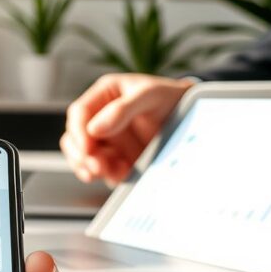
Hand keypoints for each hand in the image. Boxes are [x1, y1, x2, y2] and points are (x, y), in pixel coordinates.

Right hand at [61, 73, 192, 183]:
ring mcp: (110, 141)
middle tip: (95, 166)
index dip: (78, 132)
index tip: (88, 147)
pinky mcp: (119, 159)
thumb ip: (121, 109)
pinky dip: (108, 176)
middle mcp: (102, 119)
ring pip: (86, 158)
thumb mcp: (149, 95)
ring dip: (92, 168)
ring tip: (106, 172)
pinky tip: (121, 174)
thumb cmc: (170, 97)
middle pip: (76, 139)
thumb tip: (94, 128)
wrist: (194, 116)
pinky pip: (105, 171)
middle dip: (81, 155)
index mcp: (104, 96)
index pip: (79, 113)